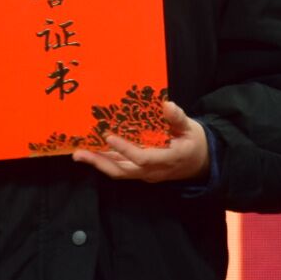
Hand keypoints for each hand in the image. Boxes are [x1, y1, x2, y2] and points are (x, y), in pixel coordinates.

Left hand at [72, 100, 209, 182]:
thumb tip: (167, 104)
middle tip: (80, 153)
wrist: (201, 163)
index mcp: (168, 159)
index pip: (143, 158)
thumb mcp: (191, 128)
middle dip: (100, 163)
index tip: (109, 137)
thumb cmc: (194, 142)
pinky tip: (93, 153)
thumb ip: (178, 118)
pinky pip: (121, 170)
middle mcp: (154, 171)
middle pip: (123, 171)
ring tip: (79, 154)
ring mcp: (146, 174)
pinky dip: (106, 162)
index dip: (125, 149)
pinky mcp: (141, 173)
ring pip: (119, 173)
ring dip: (98, 164)